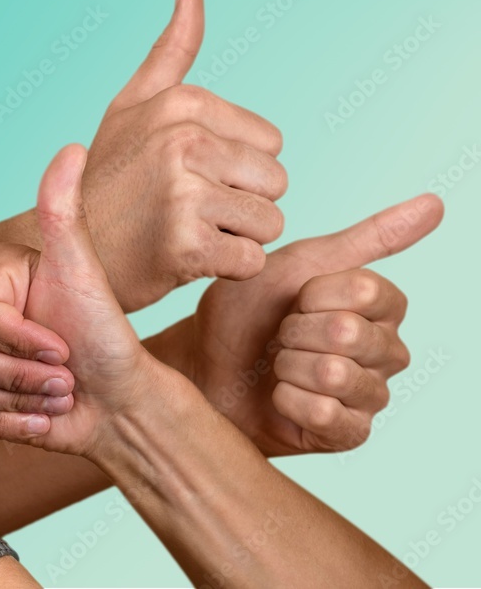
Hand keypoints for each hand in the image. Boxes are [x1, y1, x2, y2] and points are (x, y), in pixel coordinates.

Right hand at [0, 145, 148, 457]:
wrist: (118, 402)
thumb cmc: (107, 336)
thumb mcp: (85, 273)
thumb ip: (65, 212)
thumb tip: (71, 147)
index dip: (23, 341)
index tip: (65, 347)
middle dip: (26, 378)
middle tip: (67, 377)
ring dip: (22, 404)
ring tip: (57, 396)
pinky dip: (10, 427)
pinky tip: (41, 420)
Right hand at [85, 0, 286, 309]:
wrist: (64, 250)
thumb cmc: (108, 178)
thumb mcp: (132, 105)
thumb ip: (172, 49)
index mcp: (181, 103)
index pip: (271, 143)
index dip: (237, 168)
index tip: (187, 177)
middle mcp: (183, 140)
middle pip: (276, 183)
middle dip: (242, 204)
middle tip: (187, 211)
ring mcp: (184, 194)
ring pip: (269, 223)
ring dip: (236, 238)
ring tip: (186, 233)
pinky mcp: (187, 245)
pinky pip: (251, 259)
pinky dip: (225, 269)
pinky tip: (184, 260)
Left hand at [175, 194, 442, 455]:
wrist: (201, 362)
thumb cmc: (247, 311)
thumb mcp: (298, 265)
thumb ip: (368, 238)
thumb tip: (436, 201)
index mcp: (380, 308)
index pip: (367, 291)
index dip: (315, 293)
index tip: (292, 299)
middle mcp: (386, 352)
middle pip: (352, 333)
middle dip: (296, 330)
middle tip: (277, 335)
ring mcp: (369, 395)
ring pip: (338, 375)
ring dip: (289, 365)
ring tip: (275, 364)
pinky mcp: (348, 435)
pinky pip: (328, 416)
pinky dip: (289, 401)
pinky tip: (277, 395)